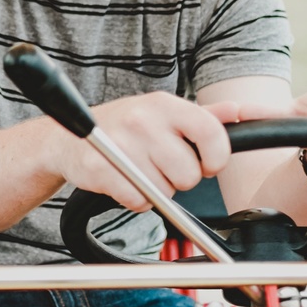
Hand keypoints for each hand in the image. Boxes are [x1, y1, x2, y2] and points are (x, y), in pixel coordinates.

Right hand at [49, 91, 233, 210]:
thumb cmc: (123, 127)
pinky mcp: (100, 169)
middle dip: (180, 179)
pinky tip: (124, 182)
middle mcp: (144, 120)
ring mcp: (120, 144)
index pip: (212, 134)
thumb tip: (238, 111)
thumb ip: (205, 116)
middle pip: (189, 174)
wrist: (68, 137)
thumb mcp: (164, 113)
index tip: (207, 165)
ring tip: (139, 171)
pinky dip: (135, 200)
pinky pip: (138, 201)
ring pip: (164, 191)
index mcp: (165, 105)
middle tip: (161, 167)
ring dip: (155, 190)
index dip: (216, 158)